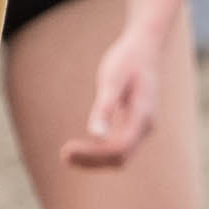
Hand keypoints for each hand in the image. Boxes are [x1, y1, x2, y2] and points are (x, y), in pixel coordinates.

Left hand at [66, 25, 163, 168]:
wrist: (145, 48)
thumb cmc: (127, 60)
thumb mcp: (112, 79)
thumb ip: (105, 107)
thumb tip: (95, 135)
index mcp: (143, 115)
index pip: (119, 147)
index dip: (93, 154)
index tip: (67, 150)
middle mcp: (145, 126)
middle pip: (120, 157)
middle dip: (92, 160)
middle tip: (63, 155)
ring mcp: (141, 128)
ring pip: (119, 155)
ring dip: (94, 159)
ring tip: (66, 155)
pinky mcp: (133, 125)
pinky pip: (117, 147)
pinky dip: (98, 151)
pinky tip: (79, 148)